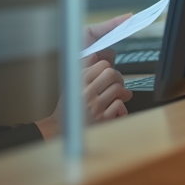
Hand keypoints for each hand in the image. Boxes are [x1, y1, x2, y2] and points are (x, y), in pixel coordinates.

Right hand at [36, 15, 135, 137]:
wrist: (61, 129)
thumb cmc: (70, 105)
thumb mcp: (71, 84)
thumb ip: (84, 69)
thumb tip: (95, 55)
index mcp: (78, 81)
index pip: (103, 64)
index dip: (109, 68)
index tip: (108, 74)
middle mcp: (85, 93)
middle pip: (112, 74)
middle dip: (118, 78)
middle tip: (117, 84)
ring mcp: (94, 107)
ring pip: (118, 89)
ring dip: (122, 93)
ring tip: (119, 96)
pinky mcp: (102, 119)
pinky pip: (120, 105)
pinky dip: (121, 106)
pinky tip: (115, 109)